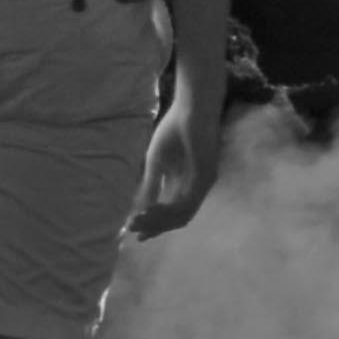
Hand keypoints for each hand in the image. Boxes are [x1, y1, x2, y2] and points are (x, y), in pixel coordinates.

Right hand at [132, 69, 229, 237]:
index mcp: (186, 183)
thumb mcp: (157, 161)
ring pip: (182, 214)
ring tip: (137, 220)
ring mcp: (203, 182)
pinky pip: (187, 202)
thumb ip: (151, 185)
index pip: (172, 212)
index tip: (133, 231)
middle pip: (178, 218)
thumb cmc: (175, 128)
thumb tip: (139, 209)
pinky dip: (167, 210)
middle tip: (133, 229)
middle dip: (154, 226)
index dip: (154, 224)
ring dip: (158, 220)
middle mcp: (197, 187)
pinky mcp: (205, 176)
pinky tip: (150, 211)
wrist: (192, 107)